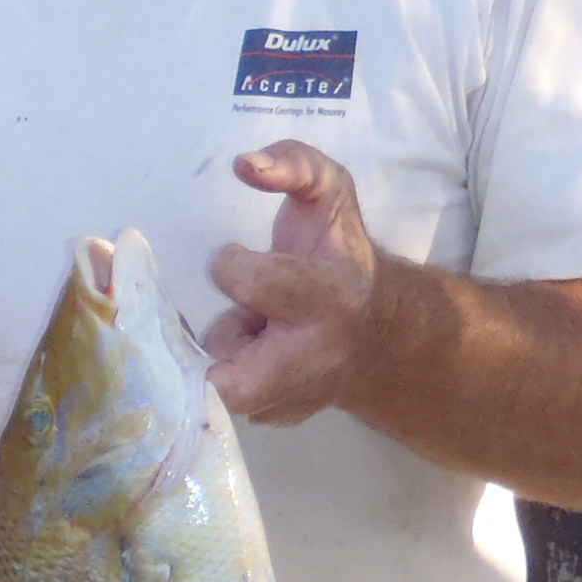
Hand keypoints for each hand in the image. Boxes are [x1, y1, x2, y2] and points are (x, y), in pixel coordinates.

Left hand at [203, 142, 389, 423]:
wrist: (379, 331)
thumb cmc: (340, 254)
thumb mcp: (332, 194)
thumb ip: (296, 164)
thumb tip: (246, 164)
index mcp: (331, 297)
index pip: (257, 283)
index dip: (232, 267)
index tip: (233, 255)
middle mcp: (316, 358)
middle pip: (234, 383)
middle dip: (204, 350)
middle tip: (209, 315)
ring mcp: (295, 398)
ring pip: (215, 392)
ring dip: (204, 356)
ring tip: (232, 326)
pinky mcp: (275, 417)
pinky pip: (213, 404)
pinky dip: (201, 375)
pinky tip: (227, 348)